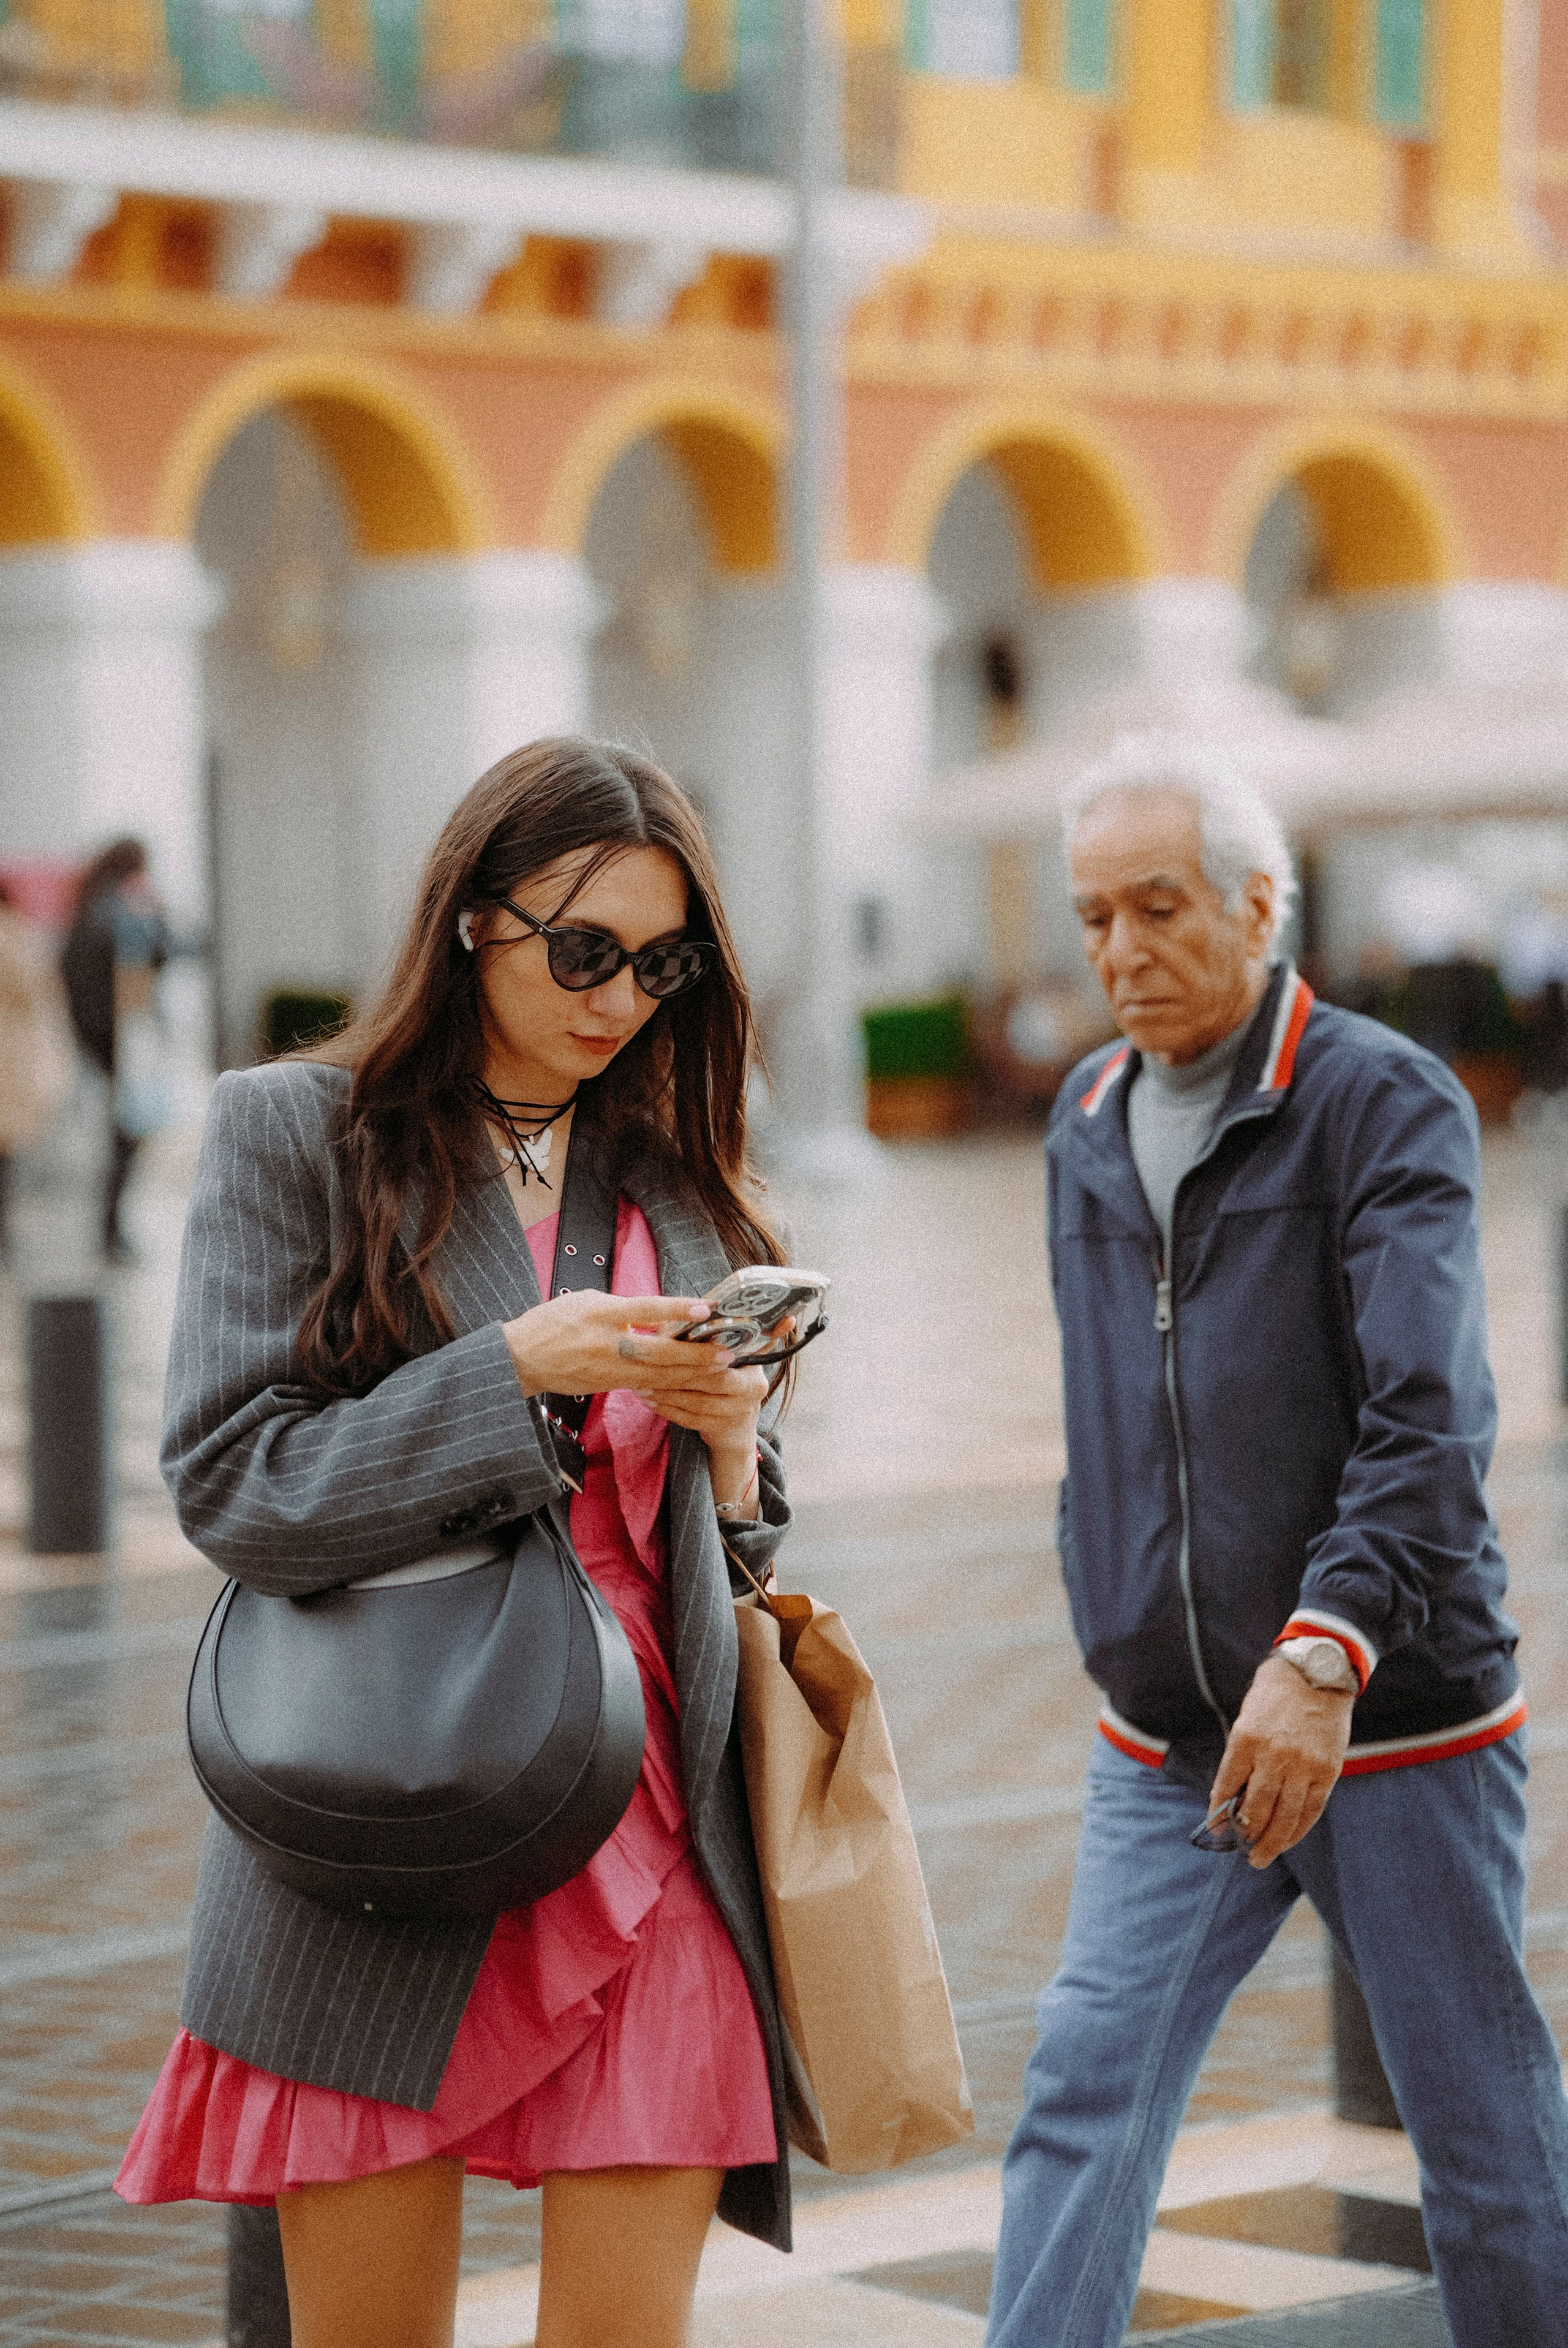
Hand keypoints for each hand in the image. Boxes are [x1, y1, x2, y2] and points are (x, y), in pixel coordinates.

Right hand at [503, 1293, 725, 1399]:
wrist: (521, 1359)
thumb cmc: (554, 1322)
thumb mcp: (587, 1301)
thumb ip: (623, 1306)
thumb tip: (660, 1311)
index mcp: (600, 1314)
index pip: (644, 1310)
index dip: (676, 1310)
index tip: (705, 1309)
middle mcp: (607, 1345)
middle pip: (659, 1352)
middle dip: (696, 1355)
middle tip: (728, 1352)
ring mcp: (609, 1369)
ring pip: (658, 1376)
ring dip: (692, 1373)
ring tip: (721, 1368)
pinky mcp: (610, 1385)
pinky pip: (647, 1386)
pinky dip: (672, 1384)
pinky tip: (693, 1381)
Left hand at [631, 1364, 769, 1504]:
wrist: (739, 1433)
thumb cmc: (728, 1390)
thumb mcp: (731, 1368)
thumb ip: (713, 1352)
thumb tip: (679, 1328)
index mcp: (753, 1372)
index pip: (718, 1364)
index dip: (688, 1359)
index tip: (659, 1351)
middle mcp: (751, 1393)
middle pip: (705, 1382)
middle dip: (672, 1375)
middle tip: (642, 1368)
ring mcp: (739, 1415)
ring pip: (695, 1402)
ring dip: (665, 1394)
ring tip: (640, 1386)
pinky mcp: (722, 1434)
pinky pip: (689, 1419)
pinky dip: (667, 1409)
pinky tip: (649, 1402)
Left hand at [1208, 1655, 1353, 1867]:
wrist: (1318, 1672)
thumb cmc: (1275, 1694)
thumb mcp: (1247, 1717)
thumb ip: (1241, 1755)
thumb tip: (1233, 1796)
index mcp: (1246, 1738)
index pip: (1227, 1785)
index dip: (1220, 1811)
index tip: (1217, 1828)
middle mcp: (1274, 1754)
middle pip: (1257, 1808)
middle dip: (1246, 1834)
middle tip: (1242, 1851)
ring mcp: (1303, 1764)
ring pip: (1285, 1816)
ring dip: (1272, 1842)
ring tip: (1261, 1857)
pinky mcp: (1327, 1771)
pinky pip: (1311, 1810)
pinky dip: (1298, 1830)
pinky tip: (1288, 1840)